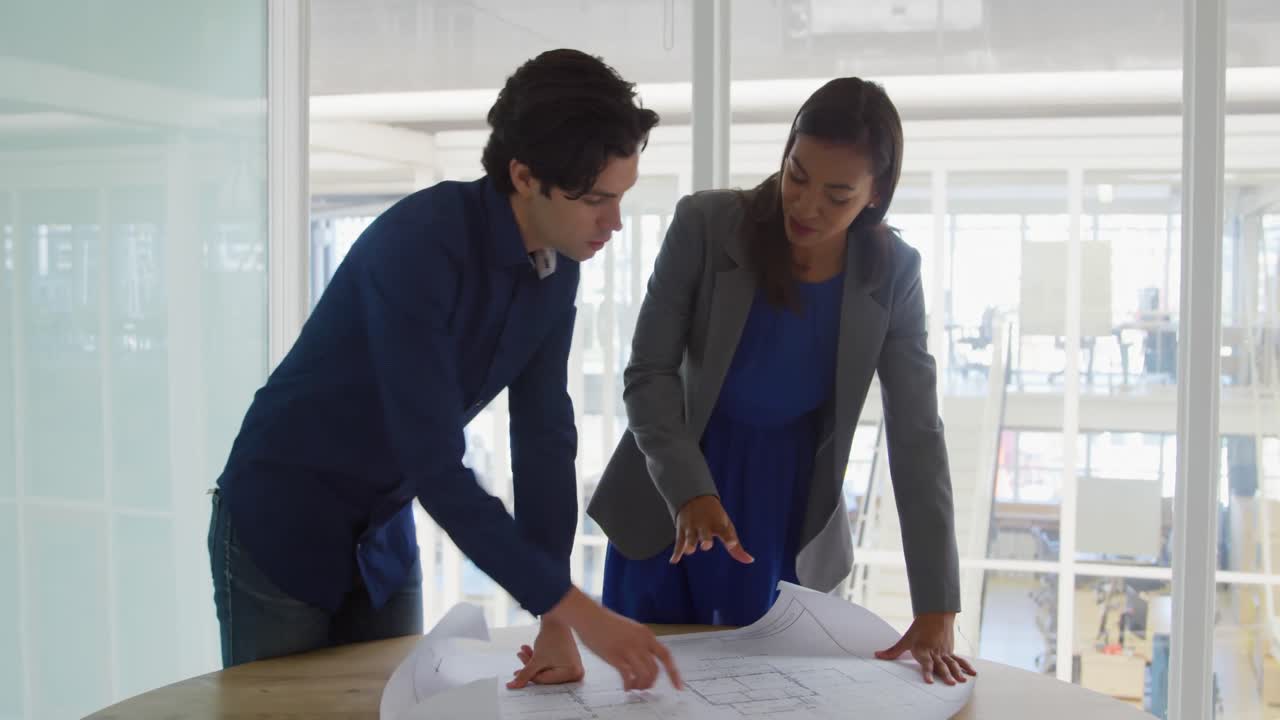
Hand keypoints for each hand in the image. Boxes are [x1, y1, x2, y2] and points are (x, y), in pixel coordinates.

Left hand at [507, 618, 584, 688]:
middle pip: (546, 675)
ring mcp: (574, 667)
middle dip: (530, 666)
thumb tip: (513, 686)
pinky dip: (540, 659)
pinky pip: (551, 665)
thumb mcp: (536, 659)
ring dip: (533, 661)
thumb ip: (524, 674)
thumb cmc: (551, 637)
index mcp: (573, 673)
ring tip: (523, 651)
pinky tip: (530, 650)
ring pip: (546, 669)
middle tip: (520, 658)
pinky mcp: (569, 661)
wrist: (557, 619)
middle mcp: (576, 672)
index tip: (517, 671)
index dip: (529, 675)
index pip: (545, 680)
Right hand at [543, 586, 683, 691]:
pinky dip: (629, 685)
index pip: (666, 656)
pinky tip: (625, 687)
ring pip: (645, 675)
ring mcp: (628, 649)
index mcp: (646, 634)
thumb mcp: (630, 630)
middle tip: (643, 688)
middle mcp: (640, 642)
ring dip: (640, 686)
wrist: (589, 615)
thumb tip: (644, 660)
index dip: (674, 673)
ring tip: (633, 687)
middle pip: (655, 670)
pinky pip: (628, 676)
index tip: (679, 686)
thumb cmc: (605, 623)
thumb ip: (639, 643)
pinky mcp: (615, 656)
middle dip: (651, 683)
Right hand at [670, 496, 753, 564]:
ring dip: (689, 544)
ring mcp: (692, 528)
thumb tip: (750, 561)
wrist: (694, 496)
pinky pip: (678, 542)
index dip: (729, 538)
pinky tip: (674, 561)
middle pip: (705, 535)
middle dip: (705, 540)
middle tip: (706, 545)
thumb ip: (736, 548)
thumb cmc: (715, 517)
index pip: (725, 531)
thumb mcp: (726, 528)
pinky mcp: (681, 530)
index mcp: (718, 524)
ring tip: (689, 551)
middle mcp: (705, 526)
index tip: (732, 543)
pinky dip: (676, 552)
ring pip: (690, 537)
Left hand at [874, 612, 977, 685]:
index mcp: (923, 649)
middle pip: (941, 664)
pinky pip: (959, 660)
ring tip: (961, 681)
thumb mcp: (905, 639)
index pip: (925, 662)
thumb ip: (893, 651)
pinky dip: (966, 666)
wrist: (935, 615)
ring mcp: (944, 651)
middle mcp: (934, 651)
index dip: (927, 672)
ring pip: (952, 663)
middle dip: (945, 674)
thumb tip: (876, 655)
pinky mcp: (950, 651)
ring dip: (957, 672)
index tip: (929, 681)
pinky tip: (973, 674)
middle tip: (950, 683)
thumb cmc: (918, 629)